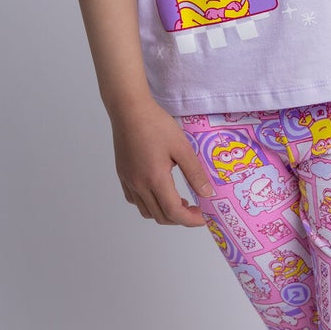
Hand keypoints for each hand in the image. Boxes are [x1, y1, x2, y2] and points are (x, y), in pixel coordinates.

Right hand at [110, 95, 214, 226]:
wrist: (129, 110)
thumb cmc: (156, 124)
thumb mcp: (182, 147)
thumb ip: (195, 173)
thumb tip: (207, 193)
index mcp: (155, 178)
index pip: (174, 212)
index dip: (191, 220)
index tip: (203, 217)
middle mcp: (139, 184)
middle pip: (160, 216)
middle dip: (180, 218)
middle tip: (195, 208)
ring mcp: (128, 181)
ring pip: (146, 211)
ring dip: (164, 213)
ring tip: (179, 201)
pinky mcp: (123, 175)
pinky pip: (135, 200)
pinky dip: (149, 204)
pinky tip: (159, 191)